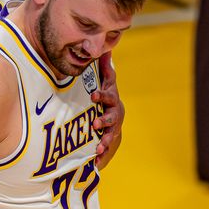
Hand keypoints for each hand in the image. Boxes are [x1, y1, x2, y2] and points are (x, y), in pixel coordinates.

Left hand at [91, 52, 122, 166]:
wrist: (110, 113)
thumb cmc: (104, 93)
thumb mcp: (103, 80)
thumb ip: (103, 66)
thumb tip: (105, 48)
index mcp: (111, 97)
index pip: (109, 94)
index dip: (103, 95)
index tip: (94, 96)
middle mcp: (114, 112)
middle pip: (112, 116)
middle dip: (105, 120)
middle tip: (96, 123)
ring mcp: (113, 127)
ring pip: (112, 134)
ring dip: (106, 140)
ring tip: (99, 147)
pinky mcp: (108, 139)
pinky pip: (107, 147)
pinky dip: (102, 154)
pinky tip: (95, 160)